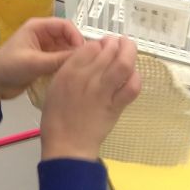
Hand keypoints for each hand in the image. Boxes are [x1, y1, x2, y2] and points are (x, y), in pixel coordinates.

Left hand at [0, 18, 84, 112]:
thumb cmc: (8, 68)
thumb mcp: (34, 63)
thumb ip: (59, 59)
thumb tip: (84, 56)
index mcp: (38, 27)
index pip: (66, 26)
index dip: (77, 37)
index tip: (84, 53)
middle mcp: (43, 36)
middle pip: (68, 38)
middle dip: (76, 50)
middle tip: (86, 65)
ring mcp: (43, 50)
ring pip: (65, 52)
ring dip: (71, 60)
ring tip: (80, 72)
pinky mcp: (42, 63)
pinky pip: (59, 62)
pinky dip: (65, 68)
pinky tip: (71, 77)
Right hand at [40, 36, 140, 161]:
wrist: (66, 146)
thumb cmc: (55, 121)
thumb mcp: (53, 90)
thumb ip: (68, 73)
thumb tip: (86, 62)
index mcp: (68, 73)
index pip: (89, 47)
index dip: (98, 44)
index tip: (100, 47)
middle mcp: (86, 78)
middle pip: (108, 50)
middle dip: (115, 44)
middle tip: (117, 44)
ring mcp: (103, 92)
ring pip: (123, 63)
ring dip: (129, 51)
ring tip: (128, 48)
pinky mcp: (116, 106)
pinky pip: (131, 87)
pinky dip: (135, 77)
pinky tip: (133, 75)